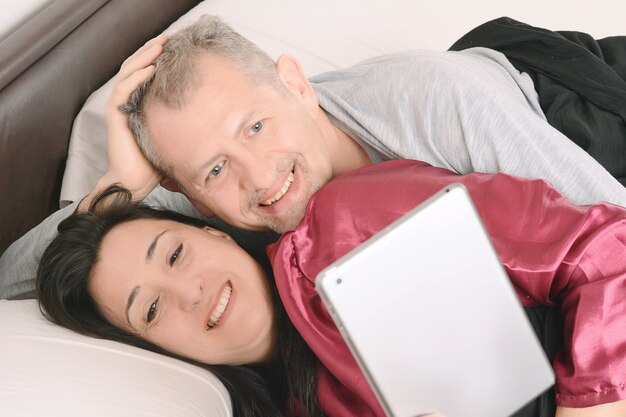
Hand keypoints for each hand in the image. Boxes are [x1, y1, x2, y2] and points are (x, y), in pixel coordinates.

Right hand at [103, 33, 168, 199]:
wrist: (135, 181)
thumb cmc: (155, 161)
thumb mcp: (172, 134)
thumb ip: (180, 119)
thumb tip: (209, 112)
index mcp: (138, 102)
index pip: (143, 71)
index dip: (155, 56)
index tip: (174, 46)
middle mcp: (127, 101)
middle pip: (135, 66)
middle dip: (150, 50)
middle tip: (166, 37)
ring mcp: (120, 107)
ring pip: (128, 73)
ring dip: (143, 57)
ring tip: (159, 46)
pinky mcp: (116, 116)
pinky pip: (124, 90)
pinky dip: (136, 77)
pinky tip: (150, 69)